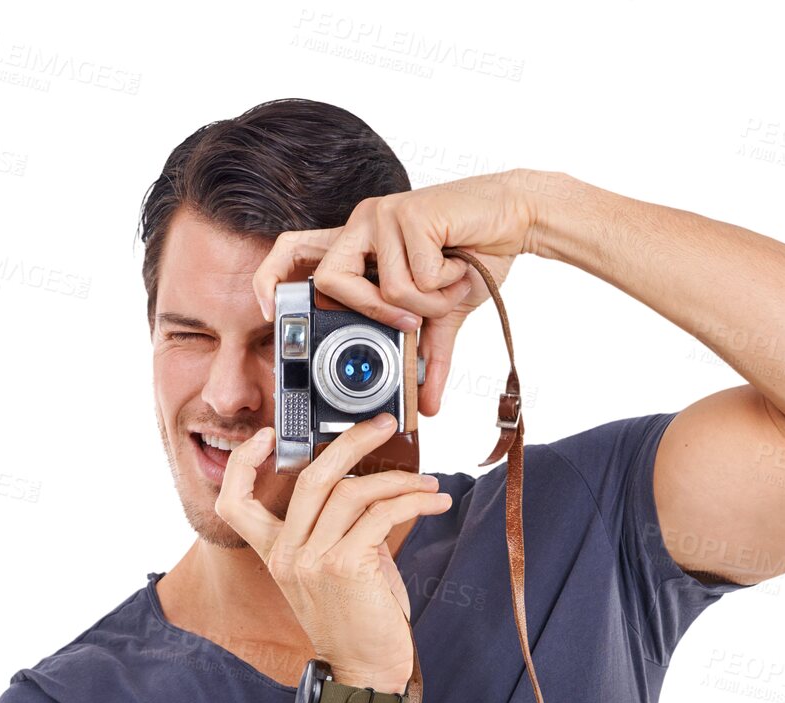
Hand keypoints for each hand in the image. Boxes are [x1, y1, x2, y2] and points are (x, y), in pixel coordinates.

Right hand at [213, 415, 451, 690]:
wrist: (366, 672)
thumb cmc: (358, 623)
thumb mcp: (337, 570)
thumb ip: (342, 529)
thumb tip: (374, 489)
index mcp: (276, 554)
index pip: (235, 503)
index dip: (244, 464)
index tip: (267, 436)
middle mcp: (286, 554)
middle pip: (311, 477)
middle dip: (351, 442)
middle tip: (383, 426)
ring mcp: (312, 560)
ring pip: (352, 491)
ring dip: (399, 480)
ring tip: (428, 484)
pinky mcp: (344, 566)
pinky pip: (380, 515)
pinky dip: (412, 503)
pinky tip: (434, 503)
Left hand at [251, 168, 541, 416]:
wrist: (516, 217)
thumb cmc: (474, 258)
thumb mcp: (444, 315)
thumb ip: (428, 357)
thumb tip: (428, 408)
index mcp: (359, 245)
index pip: (294, 252)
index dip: (272, 280)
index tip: (267, 312)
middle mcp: (362, 225)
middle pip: (332, 280)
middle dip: (374, 311)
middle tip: (412, 320)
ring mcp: (382, 215)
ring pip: (388, 289)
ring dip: (430, 299)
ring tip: (452, 280)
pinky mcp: (408, 212)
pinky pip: (417, 276)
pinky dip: (446, 282)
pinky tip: (460, 262)